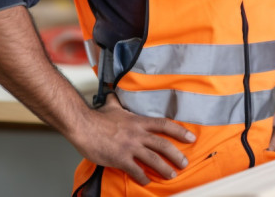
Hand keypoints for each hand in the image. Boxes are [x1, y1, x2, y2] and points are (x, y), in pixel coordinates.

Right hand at [77, 93, 195, 184]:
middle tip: (185, 163)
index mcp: (138, 121)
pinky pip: (136, 170)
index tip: (191, 137)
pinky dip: (143, 177)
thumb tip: (114, 93)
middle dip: (176, 155)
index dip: (179, 131)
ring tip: (172, 175)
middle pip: (163, 144)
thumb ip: (117, 101)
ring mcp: (129, 147)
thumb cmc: (96, 117)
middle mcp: (137, 134)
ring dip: (164, 168)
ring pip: (153, 159)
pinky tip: (147, 182)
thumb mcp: (111, 106)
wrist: (82, 126)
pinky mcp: (120, 158)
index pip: (164, 125)